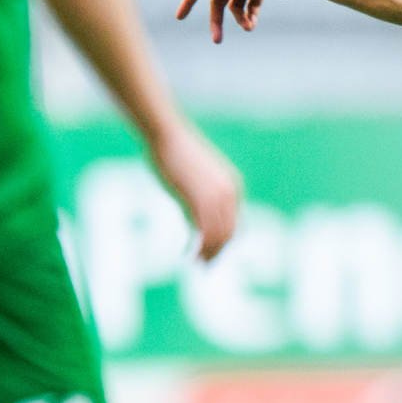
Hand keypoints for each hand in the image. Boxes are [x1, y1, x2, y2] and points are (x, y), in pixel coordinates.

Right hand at [148, 123, 241, 260]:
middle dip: (218, 252)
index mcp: (232, 187)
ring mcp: (215, 197)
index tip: (211, 254)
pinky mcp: (199, 200)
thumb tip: (195, 225)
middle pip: (230, 233)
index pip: (234, 223)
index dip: (224, 243)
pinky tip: (188, 254)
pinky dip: (199, 248)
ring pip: (219, 236)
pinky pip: (204, 233)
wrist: (167, 136)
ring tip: (196, 264)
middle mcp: (229, 194)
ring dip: (209, 254)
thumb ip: (198, 202)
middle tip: (204, 266)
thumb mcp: (194, 180)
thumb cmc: (175, 154)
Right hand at [175, 0, 305, 43]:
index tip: (180, 17)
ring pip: (234, 7)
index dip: (188, 2)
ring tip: (249, 27)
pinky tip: (254, 23)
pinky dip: (250, 15)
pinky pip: (248, 7)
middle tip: (217, 41)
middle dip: (218, 21)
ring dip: (240, 19)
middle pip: (217, 3)